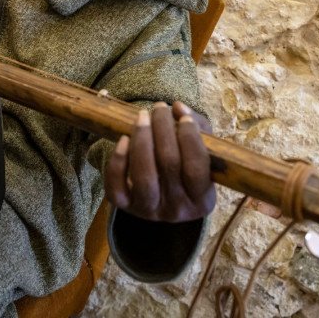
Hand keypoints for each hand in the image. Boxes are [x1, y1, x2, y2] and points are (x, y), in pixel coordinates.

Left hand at [104, 101, 215, 222]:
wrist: (167, 201)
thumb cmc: (188, 169)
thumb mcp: (202, 152)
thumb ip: (198, 128)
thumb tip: (179, 108)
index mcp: (202, 200)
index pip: (196, 169)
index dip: (190, 139)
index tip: (185, 118)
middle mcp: (177, 209)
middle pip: (168, 165)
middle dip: (163, 129)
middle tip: (160, 108)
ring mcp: (150, 210)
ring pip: (142, 176)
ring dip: (141, 140)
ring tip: (143, 116)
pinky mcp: (126, 207)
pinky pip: (116, 188)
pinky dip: (117, 162)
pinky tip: (123, 139)